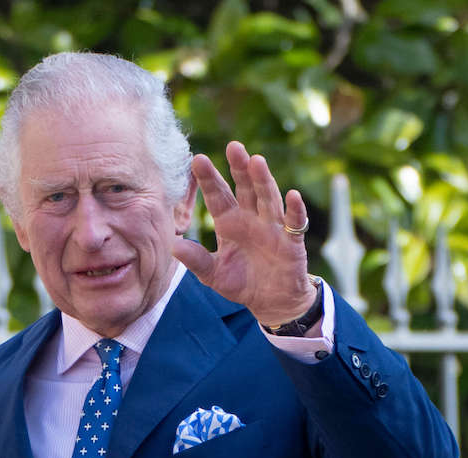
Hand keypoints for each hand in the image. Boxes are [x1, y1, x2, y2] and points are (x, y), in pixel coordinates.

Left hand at [173, 140, 317, 326]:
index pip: (218, 196)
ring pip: (268, 198)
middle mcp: (251, 219)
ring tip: (256, 161)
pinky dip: (294, 209)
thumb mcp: (212, 275)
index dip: (209, 179)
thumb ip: (196, 260)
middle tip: (233, 146)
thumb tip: (173, 246)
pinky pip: (294, 223)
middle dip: (239, 168)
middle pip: (245, 189)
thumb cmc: (240, 282)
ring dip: (263, 180)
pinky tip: (292, 195)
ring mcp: (272, 227)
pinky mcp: (291, 241)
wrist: (269, 301)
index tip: (197, 159)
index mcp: (229, 223)